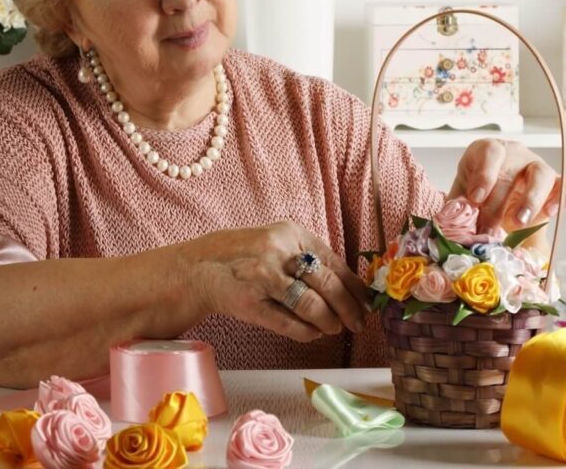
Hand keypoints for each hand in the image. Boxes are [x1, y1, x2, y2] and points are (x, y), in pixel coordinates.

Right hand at [180, 221, 368, 342]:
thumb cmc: (245, 256)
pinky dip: (306, 332)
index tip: (366, 304)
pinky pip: (288, 323)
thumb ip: (308, 258)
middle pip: (326, 284)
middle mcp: (278, 251)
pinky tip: (312, 333)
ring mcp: (262, 277)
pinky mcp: (250, 303)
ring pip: (311, 305)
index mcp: (290, 233)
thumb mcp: (277, 243)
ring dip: (328, 321)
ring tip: (333, 328)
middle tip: (357, 323)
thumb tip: (351, 289)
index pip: (333, 262)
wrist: (199, 267)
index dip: (354, 287)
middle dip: (348, 308)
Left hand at [449, 139, 565, 233]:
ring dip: (531, 200)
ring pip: (542, 174)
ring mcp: (537, 167)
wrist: (496, 203)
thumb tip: (455, 221)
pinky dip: (564, 198)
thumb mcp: (461, 196)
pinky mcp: (556, 184)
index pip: (491, 152)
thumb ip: (459, 206)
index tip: (476, 198)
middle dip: (498, 203)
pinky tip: (551, 214)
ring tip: (519, 222)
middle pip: (512, 171)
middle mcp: (515, 154)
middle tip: (488, 227)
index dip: (484, 175)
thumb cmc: (476, 194)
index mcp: (488, 151)